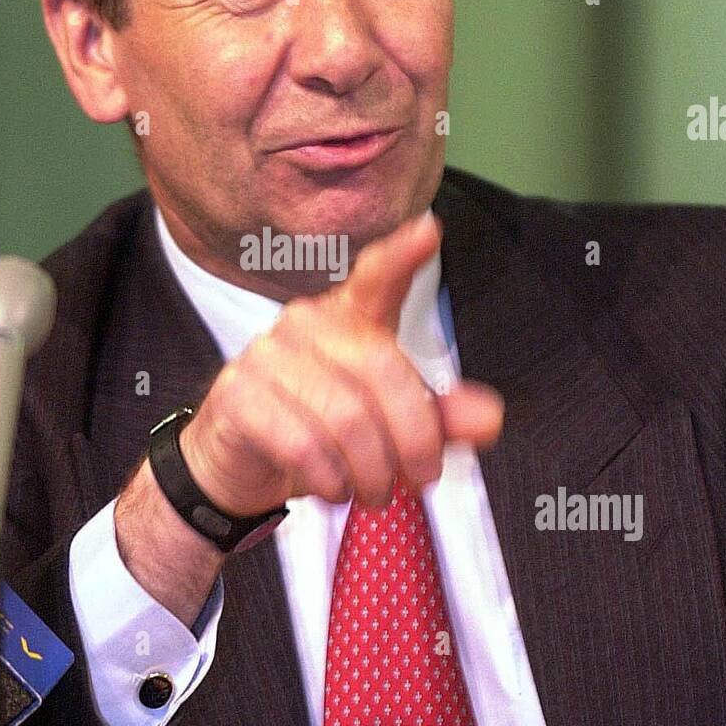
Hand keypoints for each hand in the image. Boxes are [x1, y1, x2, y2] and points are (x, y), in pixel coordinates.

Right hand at [179, 211, 503, 520]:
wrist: (236, 467)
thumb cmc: (318, 433)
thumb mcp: (386, 429)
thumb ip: (438, 419)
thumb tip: (489, 418)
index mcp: (347, 318)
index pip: (376, 278)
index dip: (402, 256)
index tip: (429, 231)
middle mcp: (305, 323)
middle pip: (382, 370)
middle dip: (413, 439)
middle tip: (419, 479)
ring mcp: (265, 355)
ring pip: (347, 416)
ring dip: (371, 470)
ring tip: (373, 493)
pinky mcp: (237, 395)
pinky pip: (302, 443)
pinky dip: (329, 479)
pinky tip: (333, 489)